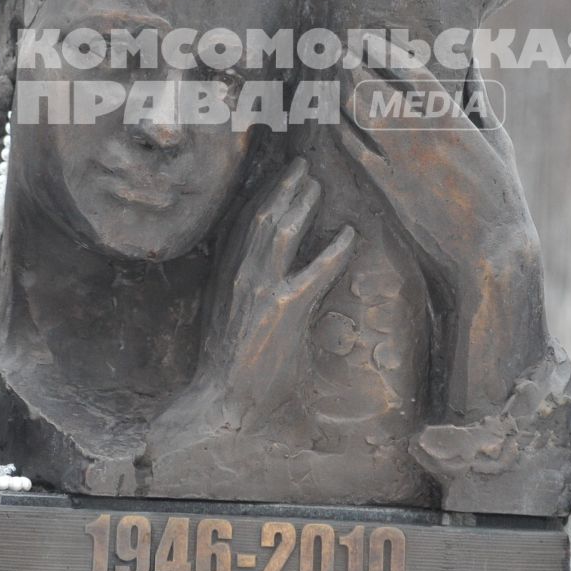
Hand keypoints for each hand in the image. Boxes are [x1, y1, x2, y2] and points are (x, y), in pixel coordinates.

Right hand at [197, 157, 357, 425]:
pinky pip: (313, 271)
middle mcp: (242, 277)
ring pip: (281, 231)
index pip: (245, 226)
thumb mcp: (233, 322)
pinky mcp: (282, 308)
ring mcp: (261, 290)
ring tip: (315, 183)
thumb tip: (271, 288)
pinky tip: (349, 235)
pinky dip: (333, 251)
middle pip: (262, 218)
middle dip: (284, 188)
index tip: (278, 180)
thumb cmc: (230, 371)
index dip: (263, 197)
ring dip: (300, 203)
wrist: (221, 402)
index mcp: (228, 278)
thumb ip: (251, 300)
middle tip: (302, 167)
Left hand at [337, 61, 535, 287]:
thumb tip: (472, 63)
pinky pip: (355, 150)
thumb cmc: (501, 193)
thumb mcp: (498, 139)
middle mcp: (423, 134)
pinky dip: (340, 129)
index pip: (410, 71)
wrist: (491, 249)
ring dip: (341, 91)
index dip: (384, 50)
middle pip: (376, 86)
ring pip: (360, 114)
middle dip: (352, 64)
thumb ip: (479, 99)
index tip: (366, 38)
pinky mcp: (389, 188)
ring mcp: (403, 161)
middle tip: (337, 50)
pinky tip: (332, 117)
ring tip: (330, 76)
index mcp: (453, 118)